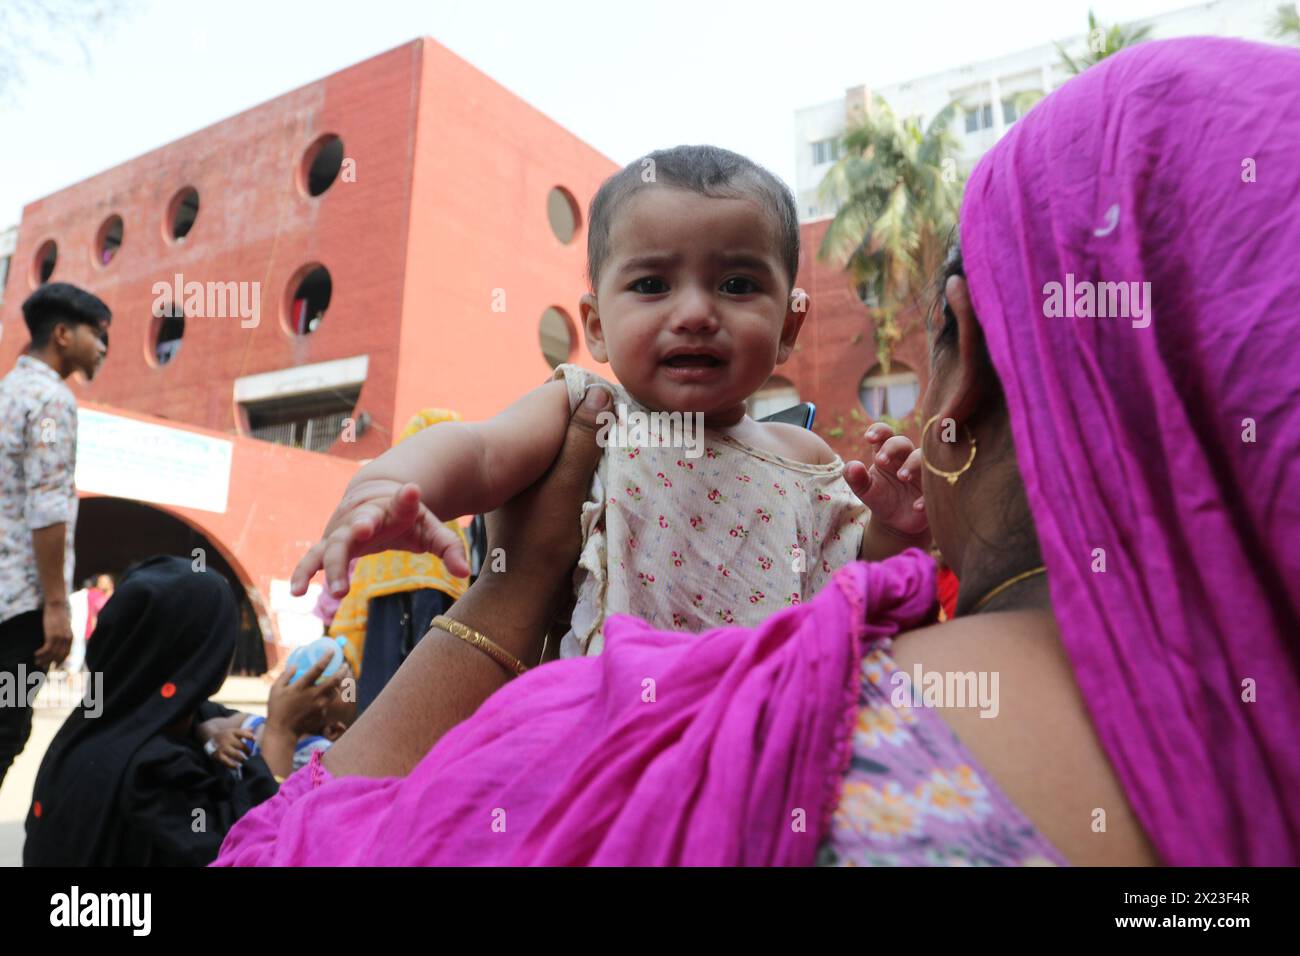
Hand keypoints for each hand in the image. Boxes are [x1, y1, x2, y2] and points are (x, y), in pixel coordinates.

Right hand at [36, 602, 72, 668]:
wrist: (57, 606)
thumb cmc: (59, 616)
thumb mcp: (63, 627)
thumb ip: (63, 636)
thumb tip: (58, 643)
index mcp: (71, 638)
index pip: (66, 654)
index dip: (60, 661)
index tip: (54, 666)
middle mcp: (67, 639)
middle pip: (58, 656)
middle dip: (50, 662)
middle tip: (41, 666)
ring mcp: (60, 638)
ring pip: (52, 654)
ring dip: (43, 659)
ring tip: (36, 661)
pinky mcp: (52, 636)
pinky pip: (47, 649)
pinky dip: (41, 653)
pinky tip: (35, 654)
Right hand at [208, 727, 255, 768]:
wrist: (209, 738)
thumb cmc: (225, 735)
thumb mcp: (233, 731)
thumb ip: (244, 731)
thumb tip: (254, 729)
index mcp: (232, 732)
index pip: (243, 733)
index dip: (250, 736)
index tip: (255, 740)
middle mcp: (227, 739)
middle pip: (241, 746)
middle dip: (248, 751)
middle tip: (252, 756)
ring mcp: (223, 747)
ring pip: (236, 754)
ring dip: (243, 759)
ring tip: (247, 762)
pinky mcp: (218, 755)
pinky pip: (227, 761)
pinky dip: (233, 765)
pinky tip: (237, 766)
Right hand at [267, 652, 345, 736]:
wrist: (283, 732)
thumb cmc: (276, 709)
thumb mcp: (275, 689)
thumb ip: (285, 675)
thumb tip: (294, 665)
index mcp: (302, 686)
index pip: (318, 668)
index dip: (327, 658)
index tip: (332, 651)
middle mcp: (314, 695)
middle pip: (335, 680)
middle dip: (343, 670)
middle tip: (346, 665)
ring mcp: (320, 705)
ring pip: (335, 692)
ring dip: (338, 684)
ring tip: (338, 678)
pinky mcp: (322, 713)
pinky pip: (327, 702)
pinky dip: (327, 698)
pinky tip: (323, 696)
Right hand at [290, 477, 468, 597]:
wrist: (373, 497)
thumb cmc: (406, 516)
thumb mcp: (431, 528)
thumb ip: (448, 548)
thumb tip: (463, 572)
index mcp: (394, 507)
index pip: (402, 502)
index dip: (406, 498)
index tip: (412, 491)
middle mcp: (364, 516)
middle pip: (359, 525)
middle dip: (359, 529)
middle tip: (363, 533)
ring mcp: (343, 530)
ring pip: (333, 546)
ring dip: (334, 566)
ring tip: (338, 590)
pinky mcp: (329, 544)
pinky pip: (313, 559)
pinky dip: (304, 573)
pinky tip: (297, 592)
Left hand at [481, 385, 610, 622]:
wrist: (521, 592)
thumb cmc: (542, 538)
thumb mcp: (567, 485)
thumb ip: (582, 441)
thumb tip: (601, 390)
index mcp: (522, 448)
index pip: (558, 405)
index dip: (589, 400)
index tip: (620, 402)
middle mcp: (521, 461)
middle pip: (563, 427)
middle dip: (592, 424)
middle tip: (626, 423)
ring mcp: (527, 483)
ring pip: (564, 451)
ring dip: (590, 448)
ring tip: (619, 446)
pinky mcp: (536, 503)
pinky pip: (564, 473)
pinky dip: (582, 470)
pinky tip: (602, 477)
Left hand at [844, 422, 927, 538]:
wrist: (897, 522)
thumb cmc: (881, 498)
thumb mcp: (865, 490)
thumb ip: (855, 477)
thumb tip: (852, 466)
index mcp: (887, 454)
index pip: (885, 434)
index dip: (879, 431)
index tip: (869, 438)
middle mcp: (906, 458)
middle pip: (903, 442)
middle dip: (892, 447)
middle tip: (880, 461)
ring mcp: (922, 472)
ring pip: (923, 458)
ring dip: (912, 464)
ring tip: (902, 477)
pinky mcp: (933, 490)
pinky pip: (934, 488)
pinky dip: (926, 497)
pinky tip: (917, 507)